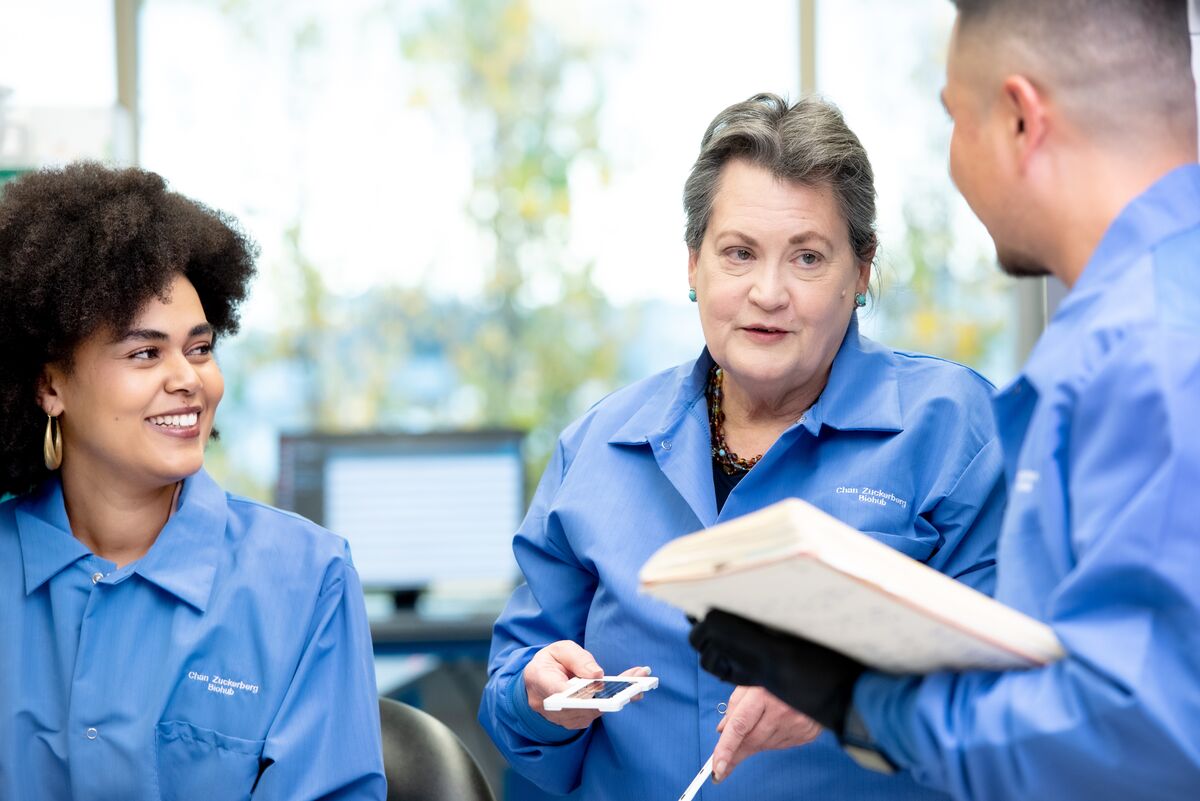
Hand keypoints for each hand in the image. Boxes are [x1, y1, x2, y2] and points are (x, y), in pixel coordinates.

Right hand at [523, 640, 650, 729]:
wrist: (540, 681)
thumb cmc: (551, 661)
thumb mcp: (561, 649)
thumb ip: (577, 659)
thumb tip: (597, 675)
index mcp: (539, 680)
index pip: (558, 691)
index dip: (581, 691)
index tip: (601, 684)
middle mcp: (549, 705)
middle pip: (582, 705)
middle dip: (611, 694)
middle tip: (635, 682)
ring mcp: (562, 718)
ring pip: (593, 711)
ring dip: (619, 696)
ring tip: (640, 679)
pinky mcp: (575, 722)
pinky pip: (597, 713)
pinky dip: (614, 700)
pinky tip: (632, 688)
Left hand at [710, 686, 821, 782]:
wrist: (813, 677)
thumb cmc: (776, 675)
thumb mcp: (751, 682)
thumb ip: (735, 706)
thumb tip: (723, 731)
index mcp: (763, 694)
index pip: (739, 726)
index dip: (726, 749)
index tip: (717, 769)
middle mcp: (781, 712)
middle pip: (752, 741)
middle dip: (735, 752)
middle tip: (722, 763)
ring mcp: (797, 725)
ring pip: (765, 745)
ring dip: (755, 741)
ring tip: (757, 723)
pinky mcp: (807, 734)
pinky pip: (781, 745)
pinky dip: (771, 739)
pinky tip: (773, 725)